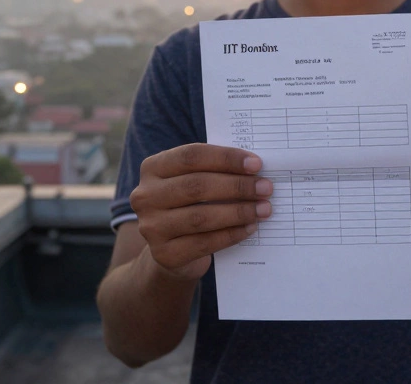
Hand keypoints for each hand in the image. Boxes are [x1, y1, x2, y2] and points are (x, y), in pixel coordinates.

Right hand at [130, 143, 273, 279]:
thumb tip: (254, 168)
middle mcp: (145, 196)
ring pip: (201, 216)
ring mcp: (151, 227)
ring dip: (238, 211)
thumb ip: (215, 171)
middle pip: (196, 186)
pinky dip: (231, 234)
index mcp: (152, 168)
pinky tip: (249, 228)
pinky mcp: (164, 254)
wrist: (172, 251)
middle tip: (265, 188)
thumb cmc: (190, 205)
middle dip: (237, 186)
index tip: (256, 164)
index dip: (226, 158)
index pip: (191, 156)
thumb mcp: (194, 182)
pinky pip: (204, 243)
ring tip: (263, 209)